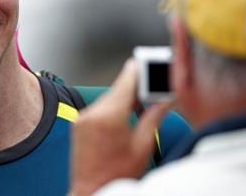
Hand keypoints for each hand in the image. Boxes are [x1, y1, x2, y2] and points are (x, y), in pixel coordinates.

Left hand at [69, 60, 171, 195]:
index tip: (148, 61)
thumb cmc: (118, 174)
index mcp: (109, 116)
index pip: (125, 82)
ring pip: (108, 99)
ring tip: (142, 102)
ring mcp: (82, 118)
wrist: (90, 191)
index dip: (138, 70)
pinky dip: (112, 108)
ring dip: (124, 98)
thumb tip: (167, 98)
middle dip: (134, 86)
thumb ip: (154, 117)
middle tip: (153, 83)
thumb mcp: (143, 145)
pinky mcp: (78, 125)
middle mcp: (92, 113)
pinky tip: (125, 115)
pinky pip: (98, 108)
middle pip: (117, 90)